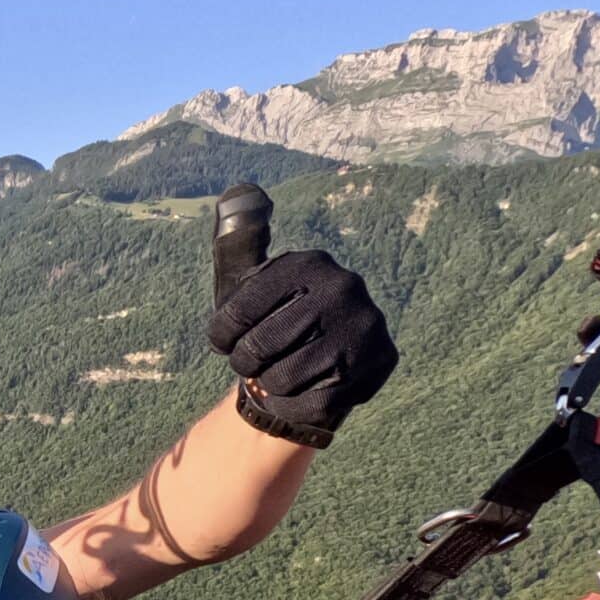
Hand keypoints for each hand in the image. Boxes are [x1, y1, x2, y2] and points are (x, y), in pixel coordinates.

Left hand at [208, 250, 397, 446]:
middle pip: (258, 348)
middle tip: (256, 359)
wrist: (321, 366)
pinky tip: (302, 391)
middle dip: (245, 363)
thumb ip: (237, 242)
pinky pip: (310, 404)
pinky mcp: (377, 364)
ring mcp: (363, 326)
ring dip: (271, 385)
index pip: (237, 310)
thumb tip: (237, 193)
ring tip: (283, 371)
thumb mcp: (249, 283)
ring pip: (282, 379)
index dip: (222, 336)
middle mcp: (342, 287)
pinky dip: (293, 406)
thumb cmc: (273, 322)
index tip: (226, 339)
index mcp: (307, 264)